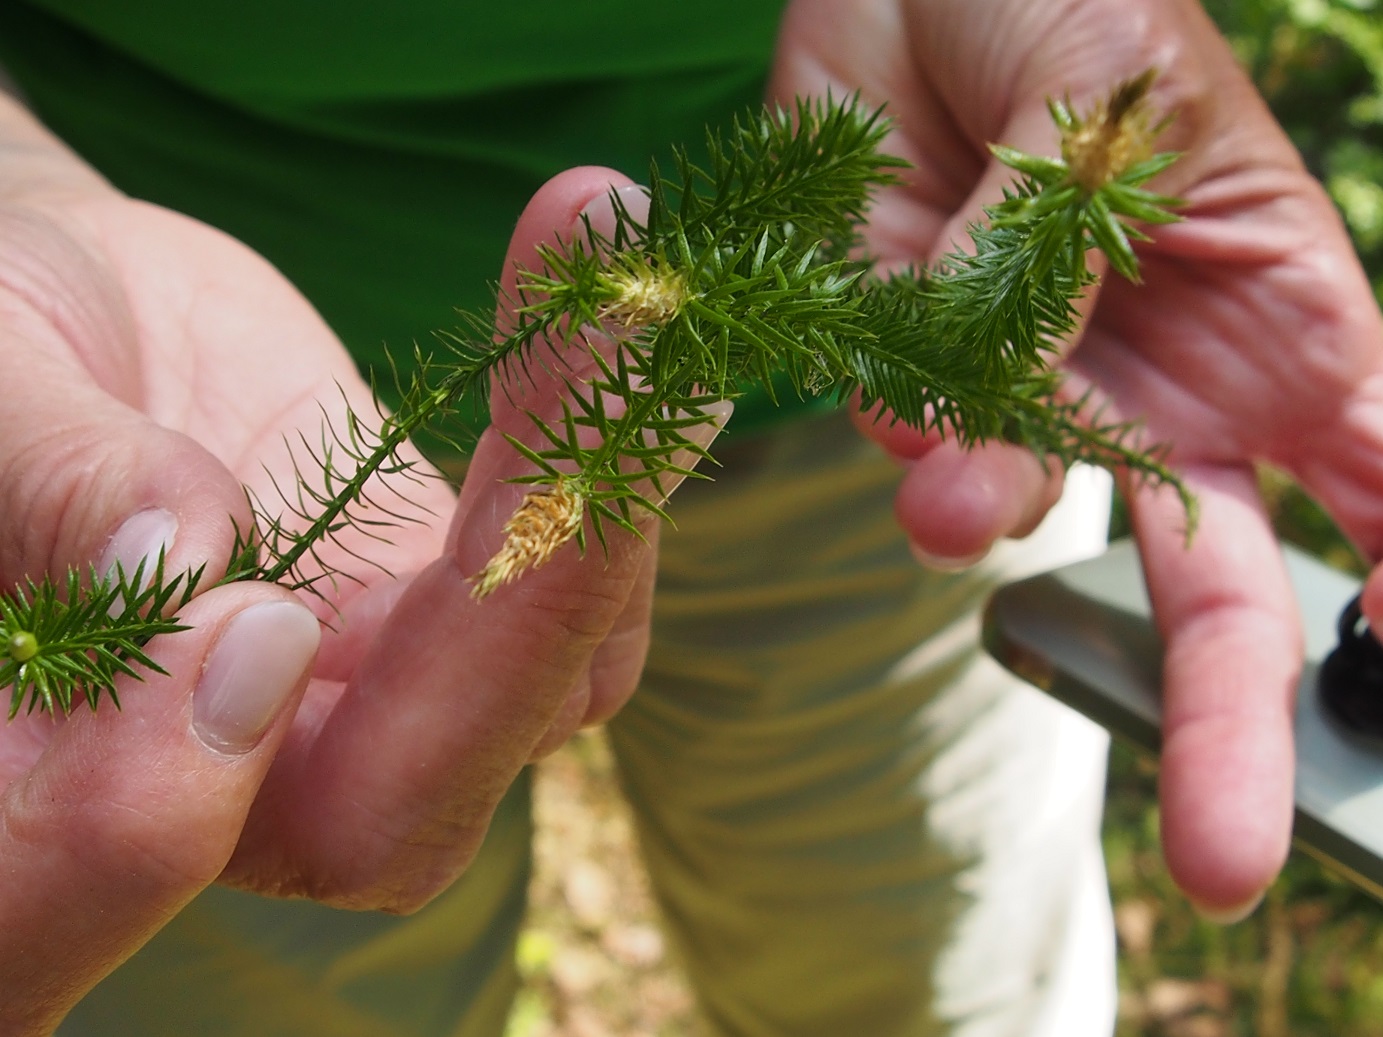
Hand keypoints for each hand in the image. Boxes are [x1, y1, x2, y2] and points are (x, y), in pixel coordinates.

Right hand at [0, 92, 668, 1030]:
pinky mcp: (454, 585)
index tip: (251, 608)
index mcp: (72, 760)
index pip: (144, 849)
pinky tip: (607, 303)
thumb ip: (55, 484)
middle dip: (525, 593)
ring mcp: (380, 679)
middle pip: (413, 795)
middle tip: (589, 369)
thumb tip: (185, 560)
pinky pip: (578, 556)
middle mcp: (253, 766)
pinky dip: (612, 440)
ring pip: (550, 675)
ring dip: (605, 487)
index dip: (214, 767)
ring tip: (615, 306)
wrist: (79, 313)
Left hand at [771, 0, 1382, 916]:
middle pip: (1219, 591)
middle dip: (1224, 724)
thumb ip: (1054, 276)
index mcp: (1273, 318)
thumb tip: (974, 461)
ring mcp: (1026, 392)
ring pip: (1024, 519)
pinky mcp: (905, 372)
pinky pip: (901, 447)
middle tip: (1233, 866)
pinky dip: (898, 444)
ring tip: (948, 476)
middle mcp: (1159, 387)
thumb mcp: (1106, 104)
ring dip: (988, 512)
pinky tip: (895, 382)